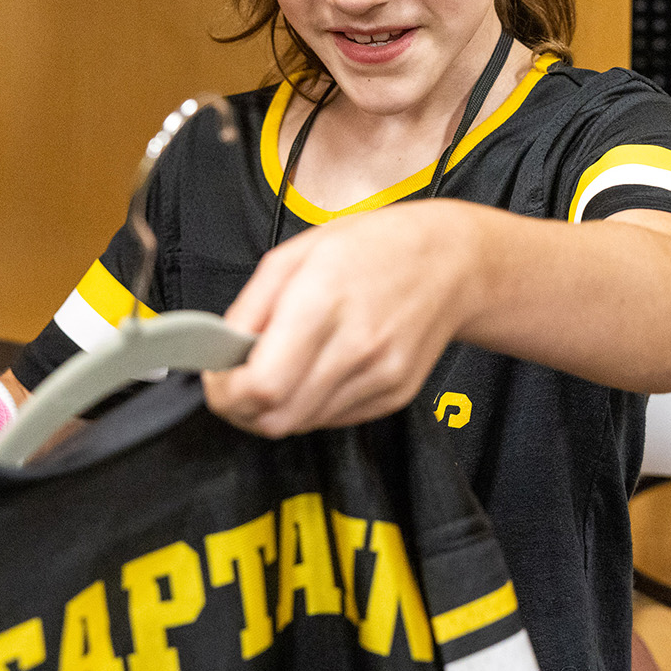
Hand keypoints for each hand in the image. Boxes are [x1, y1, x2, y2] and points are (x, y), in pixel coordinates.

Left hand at [203, 200, 481, 437]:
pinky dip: (311, 404)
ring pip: (302, 424)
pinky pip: (333, 419)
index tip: (217, 378)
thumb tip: (221, 350)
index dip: (226, 392)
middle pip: (276, 417)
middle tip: (236, 383)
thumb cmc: (374, 246)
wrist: (453, 261)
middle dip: (242, 409)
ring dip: (276, 407)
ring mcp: (379, 377)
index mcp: (323, 302)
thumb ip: (251, 307)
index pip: (261, 384)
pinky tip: (317, 370)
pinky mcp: (394, 396)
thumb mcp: (297, 254)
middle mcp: (356, 347)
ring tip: (279, 369)